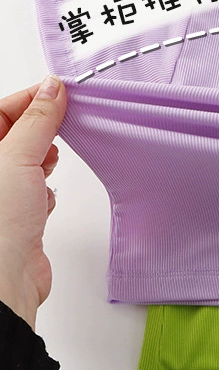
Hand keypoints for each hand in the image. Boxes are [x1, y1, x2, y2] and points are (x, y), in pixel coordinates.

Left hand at [0, 75, 66, 329]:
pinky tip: (44, 199)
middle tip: (61, 125)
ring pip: (26, 161)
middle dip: (38, 130)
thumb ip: (39, 119)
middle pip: (12, 134)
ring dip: (42, 160)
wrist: (5, 281)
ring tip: (49, 164)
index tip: (59, 92)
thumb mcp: (18, 156)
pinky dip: (44, 189)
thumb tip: (53, 88)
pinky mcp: (15, 216)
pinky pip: (34, 189)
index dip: (29, 99)